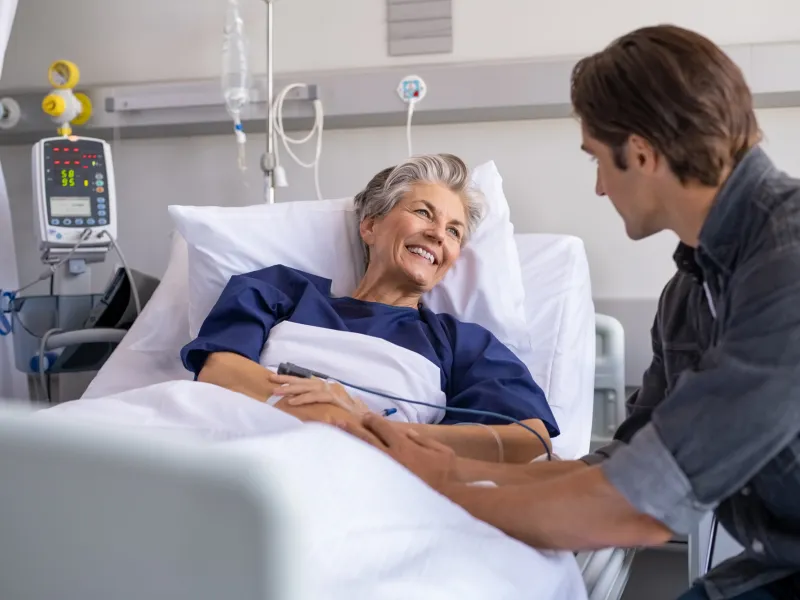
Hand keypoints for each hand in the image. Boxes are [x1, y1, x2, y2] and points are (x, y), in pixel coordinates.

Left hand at [270, 375, 371, 415]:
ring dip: (292, 388)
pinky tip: (292, 402)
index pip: (307, 382)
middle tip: (270, 379)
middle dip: (286, 380)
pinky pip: (316, 397)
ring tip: (276, 392)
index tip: (276, 380)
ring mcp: (334, 391)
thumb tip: (302, 409)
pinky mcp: (336, 398)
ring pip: (309, 386)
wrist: (367, 424)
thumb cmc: (350, 420)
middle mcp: (330, 386)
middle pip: (305, 381)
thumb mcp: (330, 412)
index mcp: (328, 389)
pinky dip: (304, 398)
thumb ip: (318, 409)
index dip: (291, 380)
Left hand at [335, 413, 457, 489]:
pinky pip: (360, 473)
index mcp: (404, 446)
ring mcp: (382, 473)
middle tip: (335, 420)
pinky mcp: (377, 489)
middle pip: (365, 438)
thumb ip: (424, 440)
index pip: (383, 428)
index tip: (365, 417)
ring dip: (345, 442)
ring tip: (330, 434)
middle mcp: (389, 457)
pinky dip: (349, 465)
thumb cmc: (444, 478)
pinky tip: (337, 461)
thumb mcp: (444, 453)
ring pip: (360, 453)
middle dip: (350, 428)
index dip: (373, 420)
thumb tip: (407, 431)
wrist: (443, 503)